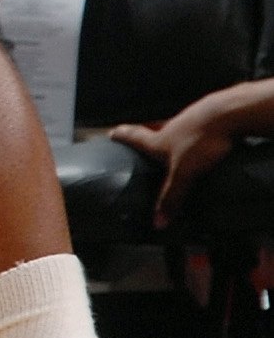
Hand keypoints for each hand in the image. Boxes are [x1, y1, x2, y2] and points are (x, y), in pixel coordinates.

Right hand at [111, 103, 244, 227]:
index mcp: (157, 140)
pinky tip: (200, 141)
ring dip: (169, 135)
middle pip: (152, 131)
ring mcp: (188, 122)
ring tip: (170, 143)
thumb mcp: (183, 174)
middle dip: (144, 135)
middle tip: (137, 137)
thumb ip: (171, 197)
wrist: (226, 115)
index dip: (121, 136)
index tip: (111, 133)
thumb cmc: (199, 141)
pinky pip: (194, 129)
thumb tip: (157, 223)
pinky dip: (192, 135)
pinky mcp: (207, 120)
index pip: (133, 137)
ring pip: (174, 129)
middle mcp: (169, 128)